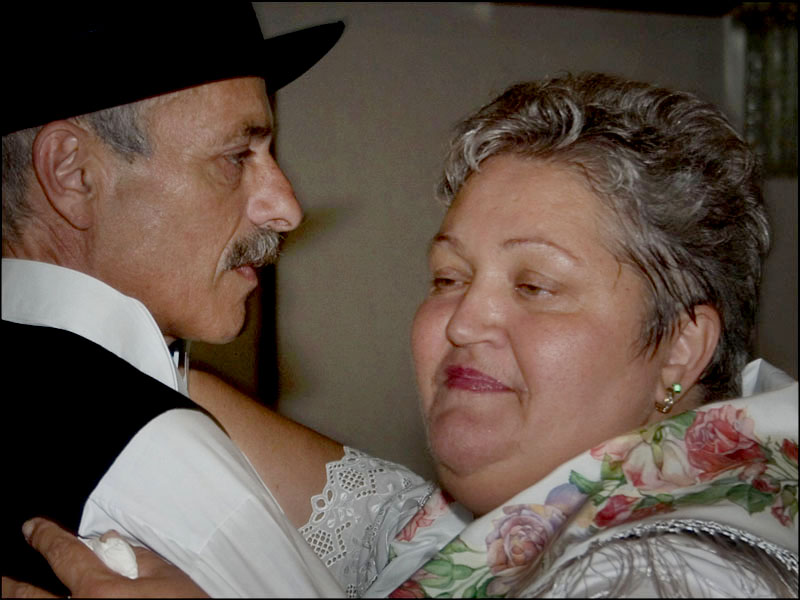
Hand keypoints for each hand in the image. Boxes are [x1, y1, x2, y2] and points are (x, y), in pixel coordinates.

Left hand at [1, 518, 206, 597]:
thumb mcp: (171, 579)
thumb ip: (137, 557)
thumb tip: (110, 544)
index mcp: (99, 591)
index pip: (63, 553)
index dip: (45, 536)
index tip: (34, 527)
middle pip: (26, 597)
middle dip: (8, 586)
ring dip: (28, 599)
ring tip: (14, 591)